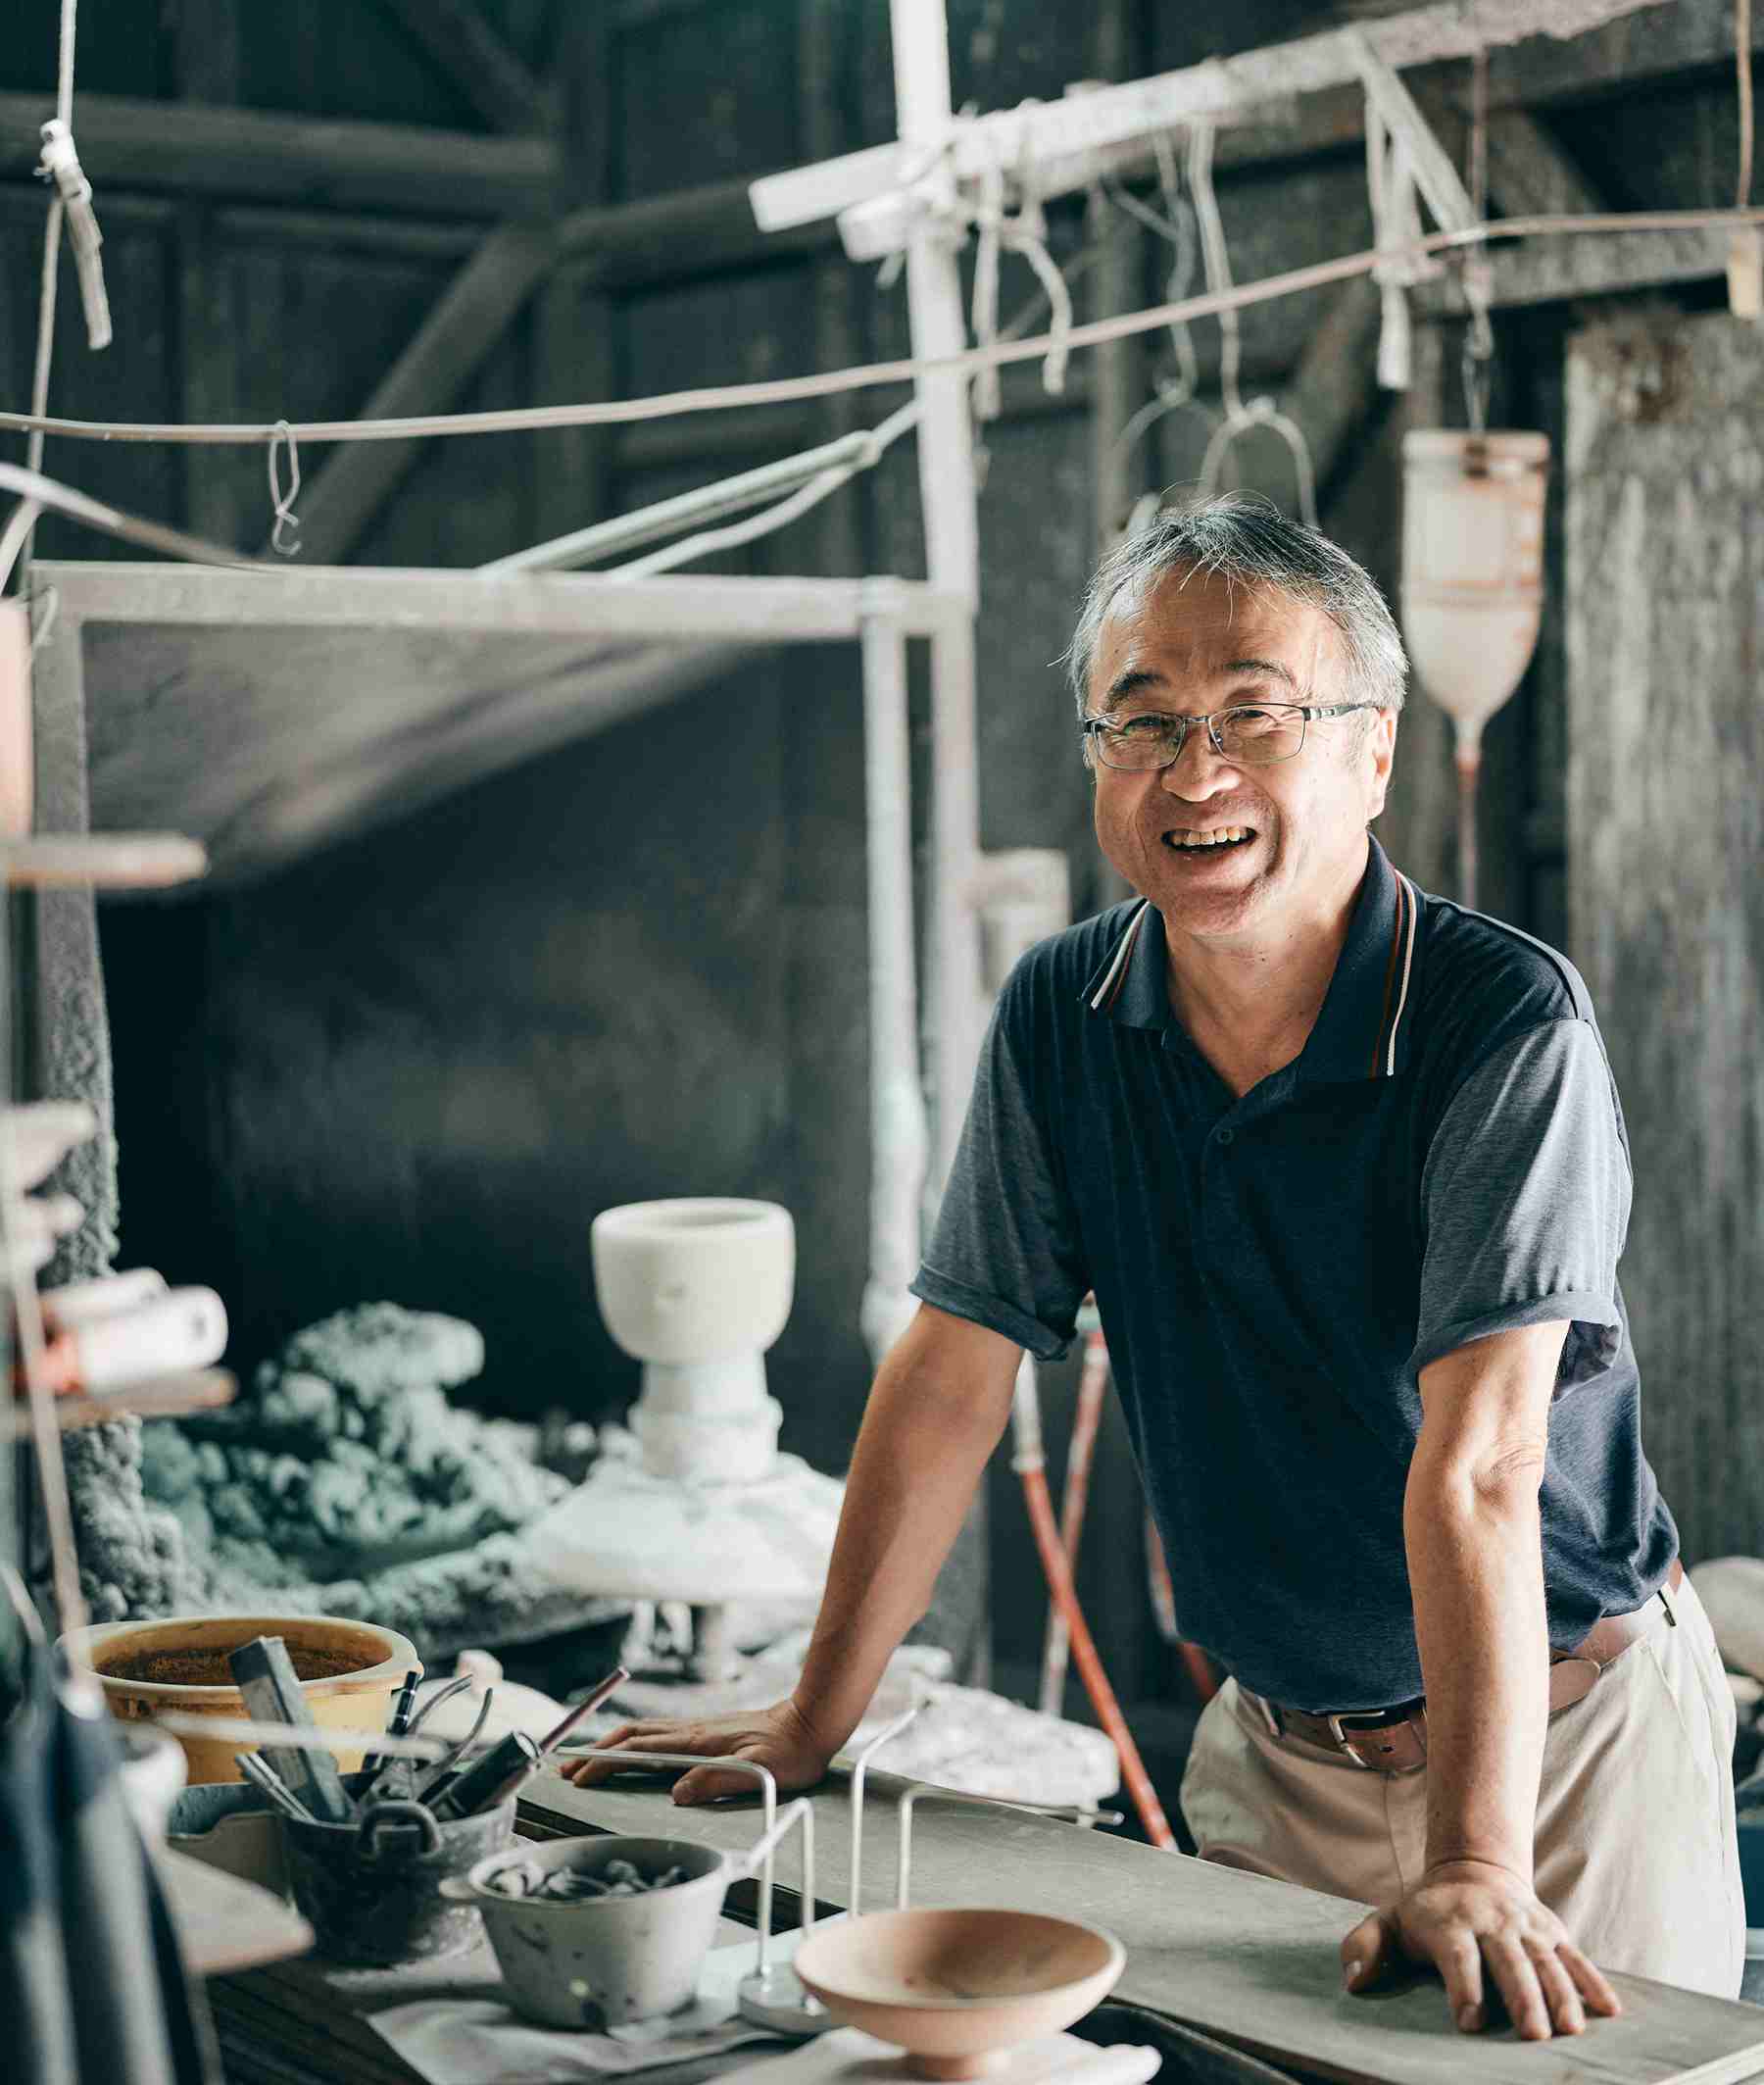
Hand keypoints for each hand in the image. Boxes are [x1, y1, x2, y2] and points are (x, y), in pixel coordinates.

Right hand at [558, 1699, 834, 1805]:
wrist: (810, 1723)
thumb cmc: (789, 1753)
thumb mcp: (758, 1773)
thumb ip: (716, 1782)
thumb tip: (677, 1793)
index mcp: (698, 1743)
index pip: (640, 1752)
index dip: (606, 1764)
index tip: (579, 1777)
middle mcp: (692, 1731)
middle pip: (632, 1737)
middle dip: (597, 1753)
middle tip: (567, 1770)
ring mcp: (698, 1728)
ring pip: (643, 1731)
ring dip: (611, 1744)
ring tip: (588, 1758)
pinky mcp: (707, 1730)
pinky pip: (659, 1732)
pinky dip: (634, 1740)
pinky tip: (632, 1748)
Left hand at [1339, 1859, 1621, 2039]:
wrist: (1473, 1867)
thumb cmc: (1426, 1909)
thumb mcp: (1388, 1919)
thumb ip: (1366, 1946)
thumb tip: (1354, 1982)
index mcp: (1450, 1922)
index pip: (1458, 1956)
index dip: (1463, 1987)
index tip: (1468, 2021)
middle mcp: (1491, 1922)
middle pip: (1509, 1961)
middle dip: (1522, 1997)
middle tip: (1532, 2035)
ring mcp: (1526, 1926)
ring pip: (1547, 1961)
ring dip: (1561, 1995)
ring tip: (1572, 2030)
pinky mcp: (1552, 1931)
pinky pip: (1576, 1957)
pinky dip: (1594, 1981)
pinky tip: (1611, 2010)